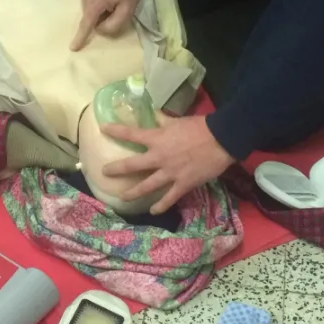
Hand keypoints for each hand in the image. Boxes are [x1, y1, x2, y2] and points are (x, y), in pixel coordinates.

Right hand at [71, 0, 146, 50]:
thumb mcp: (128, 10)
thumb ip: (113, 24)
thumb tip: (99, 29)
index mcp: (96, 0)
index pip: (87, 23)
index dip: (81, 36)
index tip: (73, 48)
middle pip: (89, 15)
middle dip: (99, 17)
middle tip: (114, 7)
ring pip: (88, 8)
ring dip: (98, 9)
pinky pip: (87, 0)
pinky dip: (95, 2)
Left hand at [101, 114, 233, 213]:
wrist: (221, 139)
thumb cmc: (199, 127)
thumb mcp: (177, 121)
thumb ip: (162, 120)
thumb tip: (152, 112)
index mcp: (157, 139)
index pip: (131, 133)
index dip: (115, 130)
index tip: (103, 129)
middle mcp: (158, 157)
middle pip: (132, 165)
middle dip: (116, 169)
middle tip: (104, 172)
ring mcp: (169, 173)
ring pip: (146, 186)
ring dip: (132, 192)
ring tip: (122, 197)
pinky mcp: (182, 184)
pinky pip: (168, 198)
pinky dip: (160, 206)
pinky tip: (153, 211)